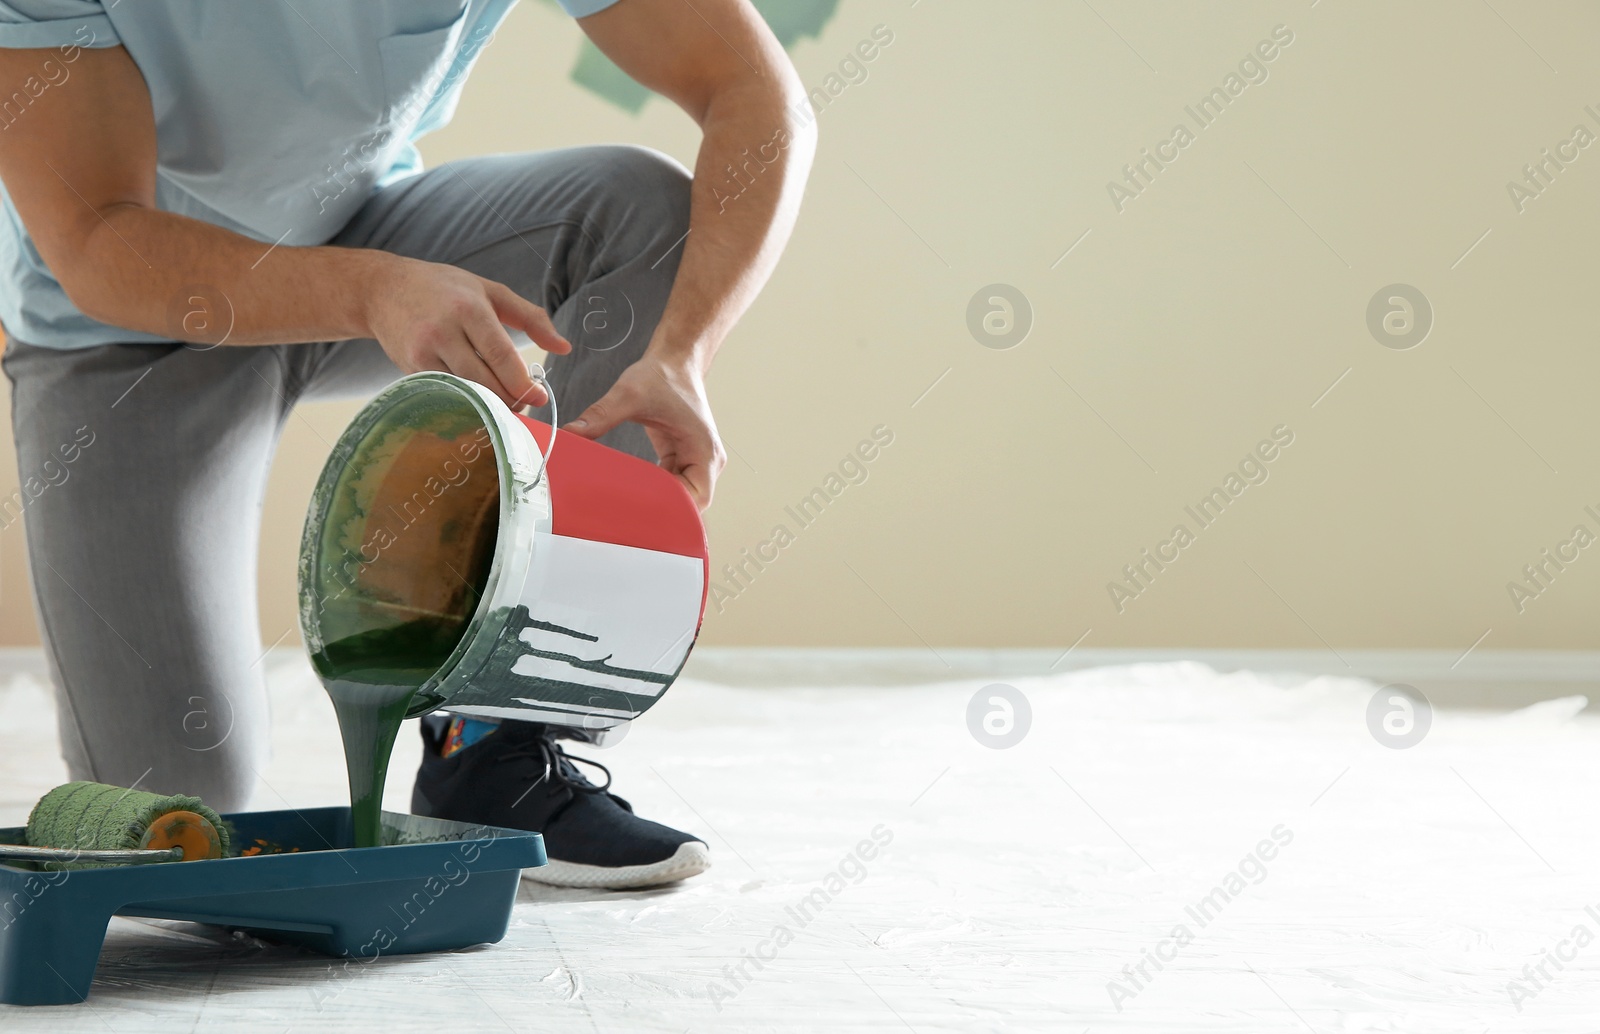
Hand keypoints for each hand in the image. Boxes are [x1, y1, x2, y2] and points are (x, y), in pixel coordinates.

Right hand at [365, 256, 570, 407]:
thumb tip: (564, 347)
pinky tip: (480, 404)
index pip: (501, 355)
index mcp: (468, 308)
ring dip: (489, 405)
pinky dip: (465, 402)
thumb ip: (530, 317)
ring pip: (464, 391)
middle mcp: (443, 331)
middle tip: (525, 406)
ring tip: (506, 406)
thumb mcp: (490, 291)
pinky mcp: (410, 368)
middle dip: (509, 399)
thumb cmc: (444, 288)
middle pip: (484, 380)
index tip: (540, 397)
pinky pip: (445, 393)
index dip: (522, 383)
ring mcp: (423, 352)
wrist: (383, 289)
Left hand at [564, 352, 725, 509]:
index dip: (671, 511)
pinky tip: (629, 489)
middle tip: (624, 513)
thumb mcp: (629, 394)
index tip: (639, 511)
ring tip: (623, 505)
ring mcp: (694, 461)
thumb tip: (571, 433)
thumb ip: (601, 416)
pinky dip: (651, 490)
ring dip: (654, 502)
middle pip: (688, 504)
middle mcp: (705, 460)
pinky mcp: (681, 459)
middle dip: (659, 510)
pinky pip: (669, 486)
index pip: (696, 499)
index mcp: (704, 450)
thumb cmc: (663, 375)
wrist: (675, 361)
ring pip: (679, 498)